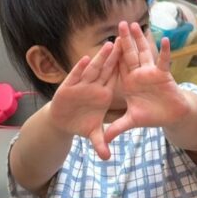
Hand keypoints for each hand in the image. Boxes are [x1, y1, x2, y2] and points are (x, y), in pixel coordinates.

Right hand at [49, 40, 119, 159]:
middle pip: (106, 69)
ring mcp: (81, 86)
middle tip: (125, 40)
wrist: (61, 122)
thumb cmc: (80, 123)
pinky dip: (80, 69)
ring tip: (109, 46)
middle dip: (115, 56)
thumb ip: (101, 142)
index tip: (135, 55)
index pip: (116, 77)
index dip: (124, 66)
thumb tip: (108, 157)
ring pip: (92, 70)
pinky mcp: (67, 88)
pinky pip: (75, 77)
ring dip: (99, 58)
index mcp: (103, 93)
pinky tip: (85, 60)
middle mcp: (93, 87)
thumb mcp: (92, 134)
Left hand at [104, 22, 190, 142]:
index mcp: (129, 83)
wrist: (171, 117)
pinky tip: (164, 39)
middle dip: (126, 39)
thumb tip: (104, 139)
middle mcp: (139, 75)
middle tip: (120, 24)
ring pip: (145, 53)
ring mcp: (151, 73)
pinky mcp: (163, 75)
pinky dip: (165, 51)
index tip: (105, 42)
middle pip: (130, 54)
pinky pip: (164, 61)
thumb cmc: (152, 116)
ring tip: (137, 25)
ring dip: (141, 39)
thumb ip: (116, 128)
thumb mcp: (131, 121)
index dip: (112, 54)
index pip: (118, 66)